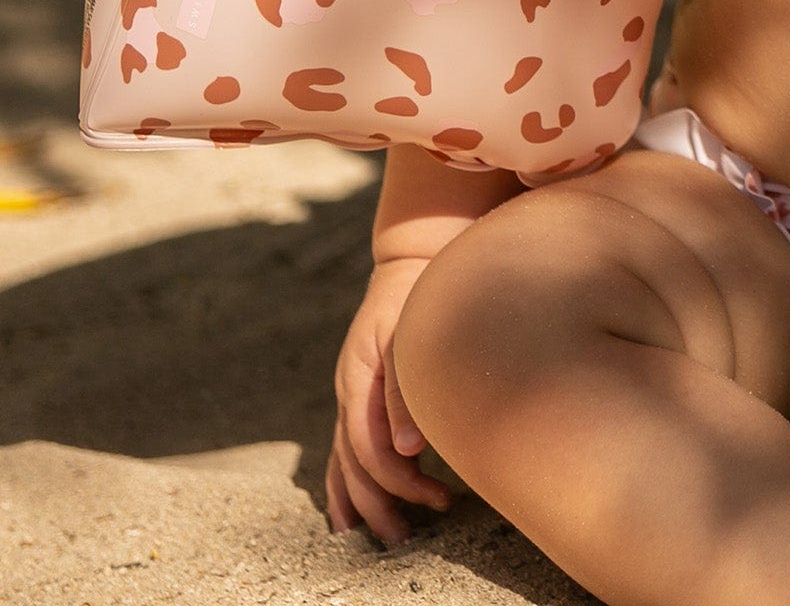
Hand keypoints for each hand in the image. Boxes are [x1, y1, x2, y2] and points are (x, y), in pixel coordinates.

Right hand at [326, 256, 453, 544]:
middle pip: (353, 464)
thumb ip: (407, 391)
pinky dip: (348, 484)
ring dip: (362, 502)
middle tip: (409, 538)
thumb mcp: (415, 334)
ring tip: (389, 536)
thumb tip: (410, 450)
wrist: (413, 260)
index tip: (437, 498)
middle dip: (380, 505)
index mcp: (359, 376)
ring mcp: (350, 394)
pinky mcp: (359, 396)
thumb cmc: (421, 294)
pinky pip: (344, 450)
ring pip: (344, 462)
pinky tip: (354, 513)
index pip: (369, 447)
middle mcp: (349, 390)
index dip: (398, 481)